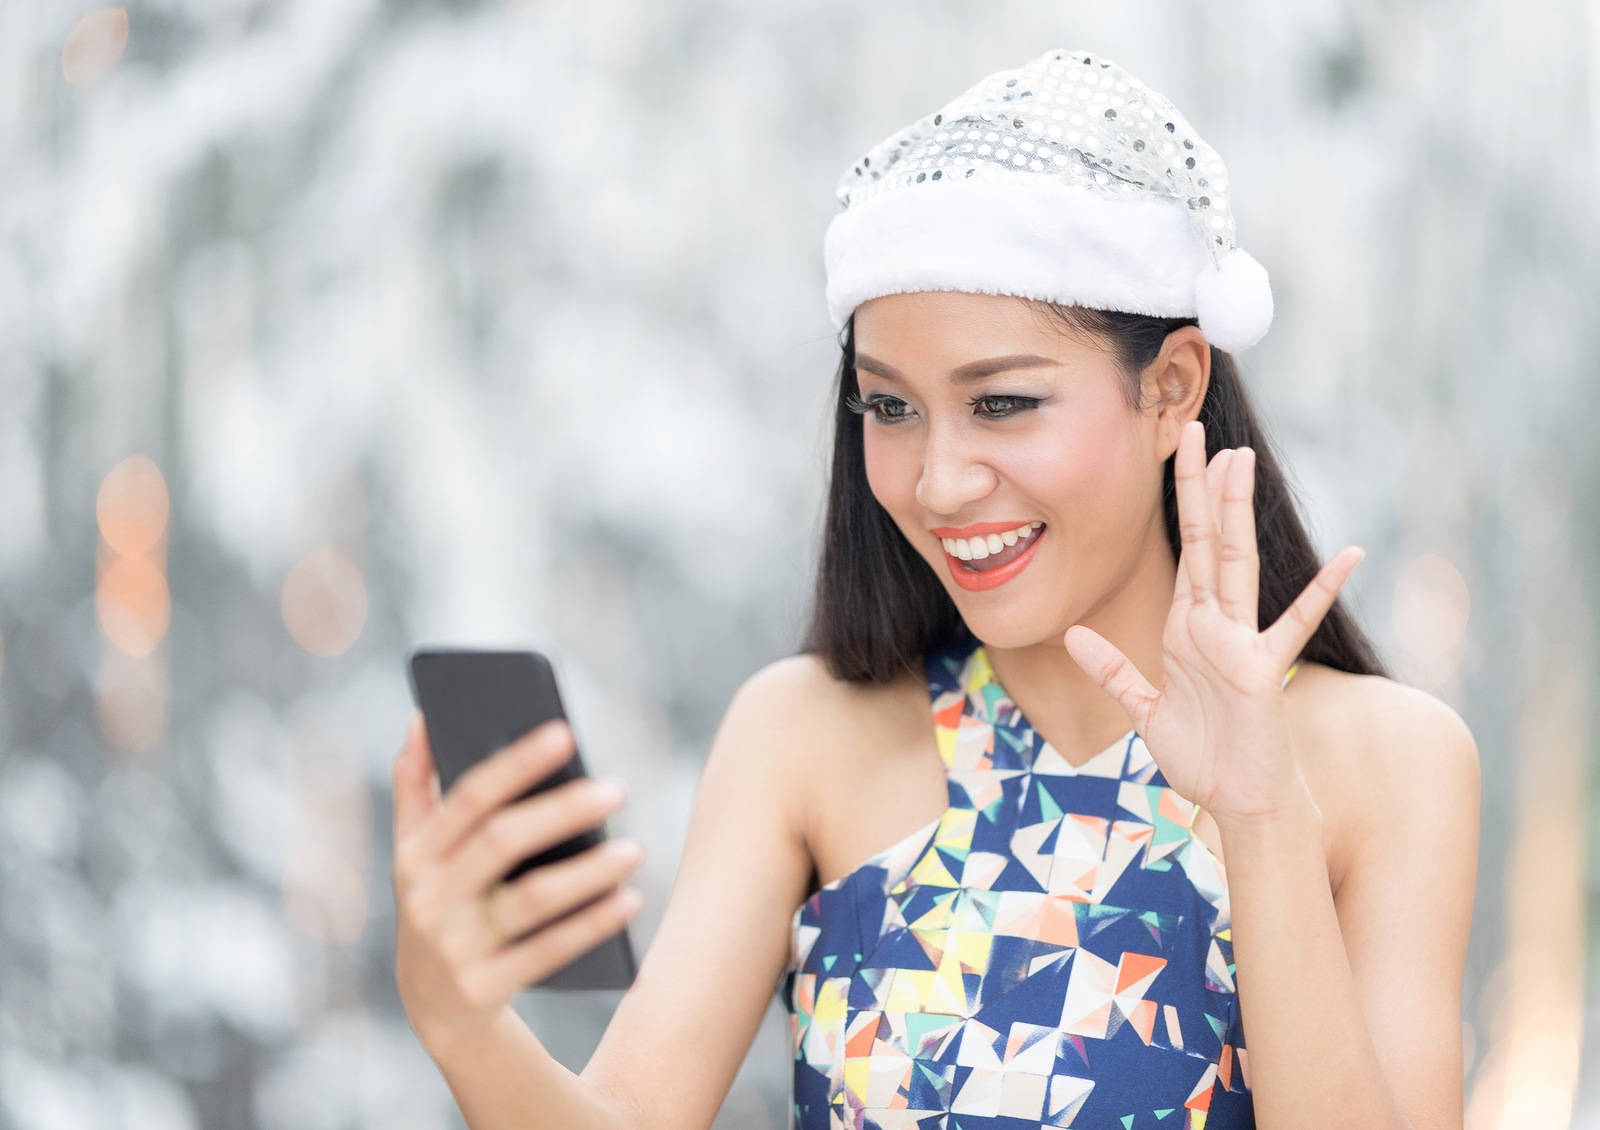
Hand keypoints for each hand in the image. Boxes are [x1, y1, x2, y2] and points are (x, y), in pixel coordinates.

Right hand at [391, 716, 644, 1056]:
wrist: (433, 1007)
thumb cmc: (440, 904)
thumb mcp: (414, 852)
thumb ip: (415, 785)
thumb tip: (421, 719)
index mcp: (416, 853)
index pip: (469, 797)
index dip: (517, 763)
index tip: (565, 733)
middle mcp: (430, 897)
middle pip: (501, 841)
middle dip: (562, 811)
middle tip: (616, 790)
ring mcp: (454, 946)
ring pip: (531, 899)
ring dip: (588, 873)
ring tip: (634, 850)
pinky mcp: (483, 988)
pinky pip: (546, 952)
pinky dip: (591, 925)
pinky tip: (629, 901)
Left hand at [1063, 420, 1364, 830]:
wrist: (1241, 802)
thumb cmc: (1204, 757)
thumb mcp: (1145, 708)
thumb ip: (1113, 669)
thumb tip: (1076, 634)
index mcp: (1188, 627)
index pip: (1183, 551)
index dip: (1180, 504)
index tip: (1179, 454)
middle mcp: (1215, 625)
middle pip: (1206, 542)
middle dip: (1201, 489)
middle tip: (1200, 431)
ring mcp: (1241, 643)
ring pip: (1235, 564)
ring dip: (1237, 514)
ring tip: (1243, 463)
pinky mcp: (1260, 671)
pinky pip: (1292, 624)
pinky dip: (1320, 591)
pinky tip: (1349, 557)